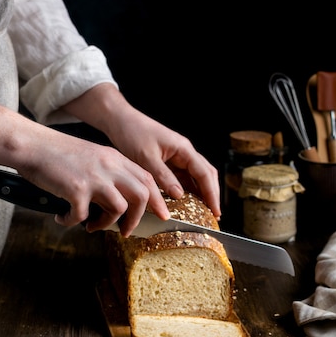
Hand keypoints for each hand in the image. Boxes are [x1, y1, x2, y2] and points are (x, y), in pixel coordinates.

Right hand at [0, 100, 169, 235]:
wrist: (32, 144)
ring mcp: (94, 177)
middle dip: (138, 218)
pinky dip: (72, 222)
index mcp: (114, 158)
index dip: (157, 198)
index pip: (147, 178)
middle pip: (141, 194)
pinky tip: (62, 218)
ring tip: (91, 225)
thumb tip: (115, 202)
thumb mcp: (91, 157)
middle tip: (127, 231)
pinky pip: (82, 216)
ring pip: (119, 207)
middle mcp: (108, 166)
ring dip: (106, 223)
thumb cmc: (56, 153)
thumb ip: (107, 174)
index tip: (160, 213)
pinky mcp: (76, 188)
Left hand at [63, 85, 220, 218]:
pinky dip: (186, 190)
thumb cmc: (132, 134)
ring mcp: (177, 156)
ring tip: (203, 212)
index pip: (204, 173)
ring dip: (200, 193)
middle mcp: (184, 152)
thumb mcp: (146, 158)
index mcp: (183, 148)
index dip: (212, 193)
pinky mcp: (168, 161)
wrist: (119, 120)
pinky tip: (186, 202)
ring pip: (195, 177)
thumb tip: (180, 196)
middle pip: (206, 175)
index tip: (216, 210)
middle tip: (214, 215)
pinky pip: (182, 177)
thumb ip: (164, 177)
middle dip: (211, 194)